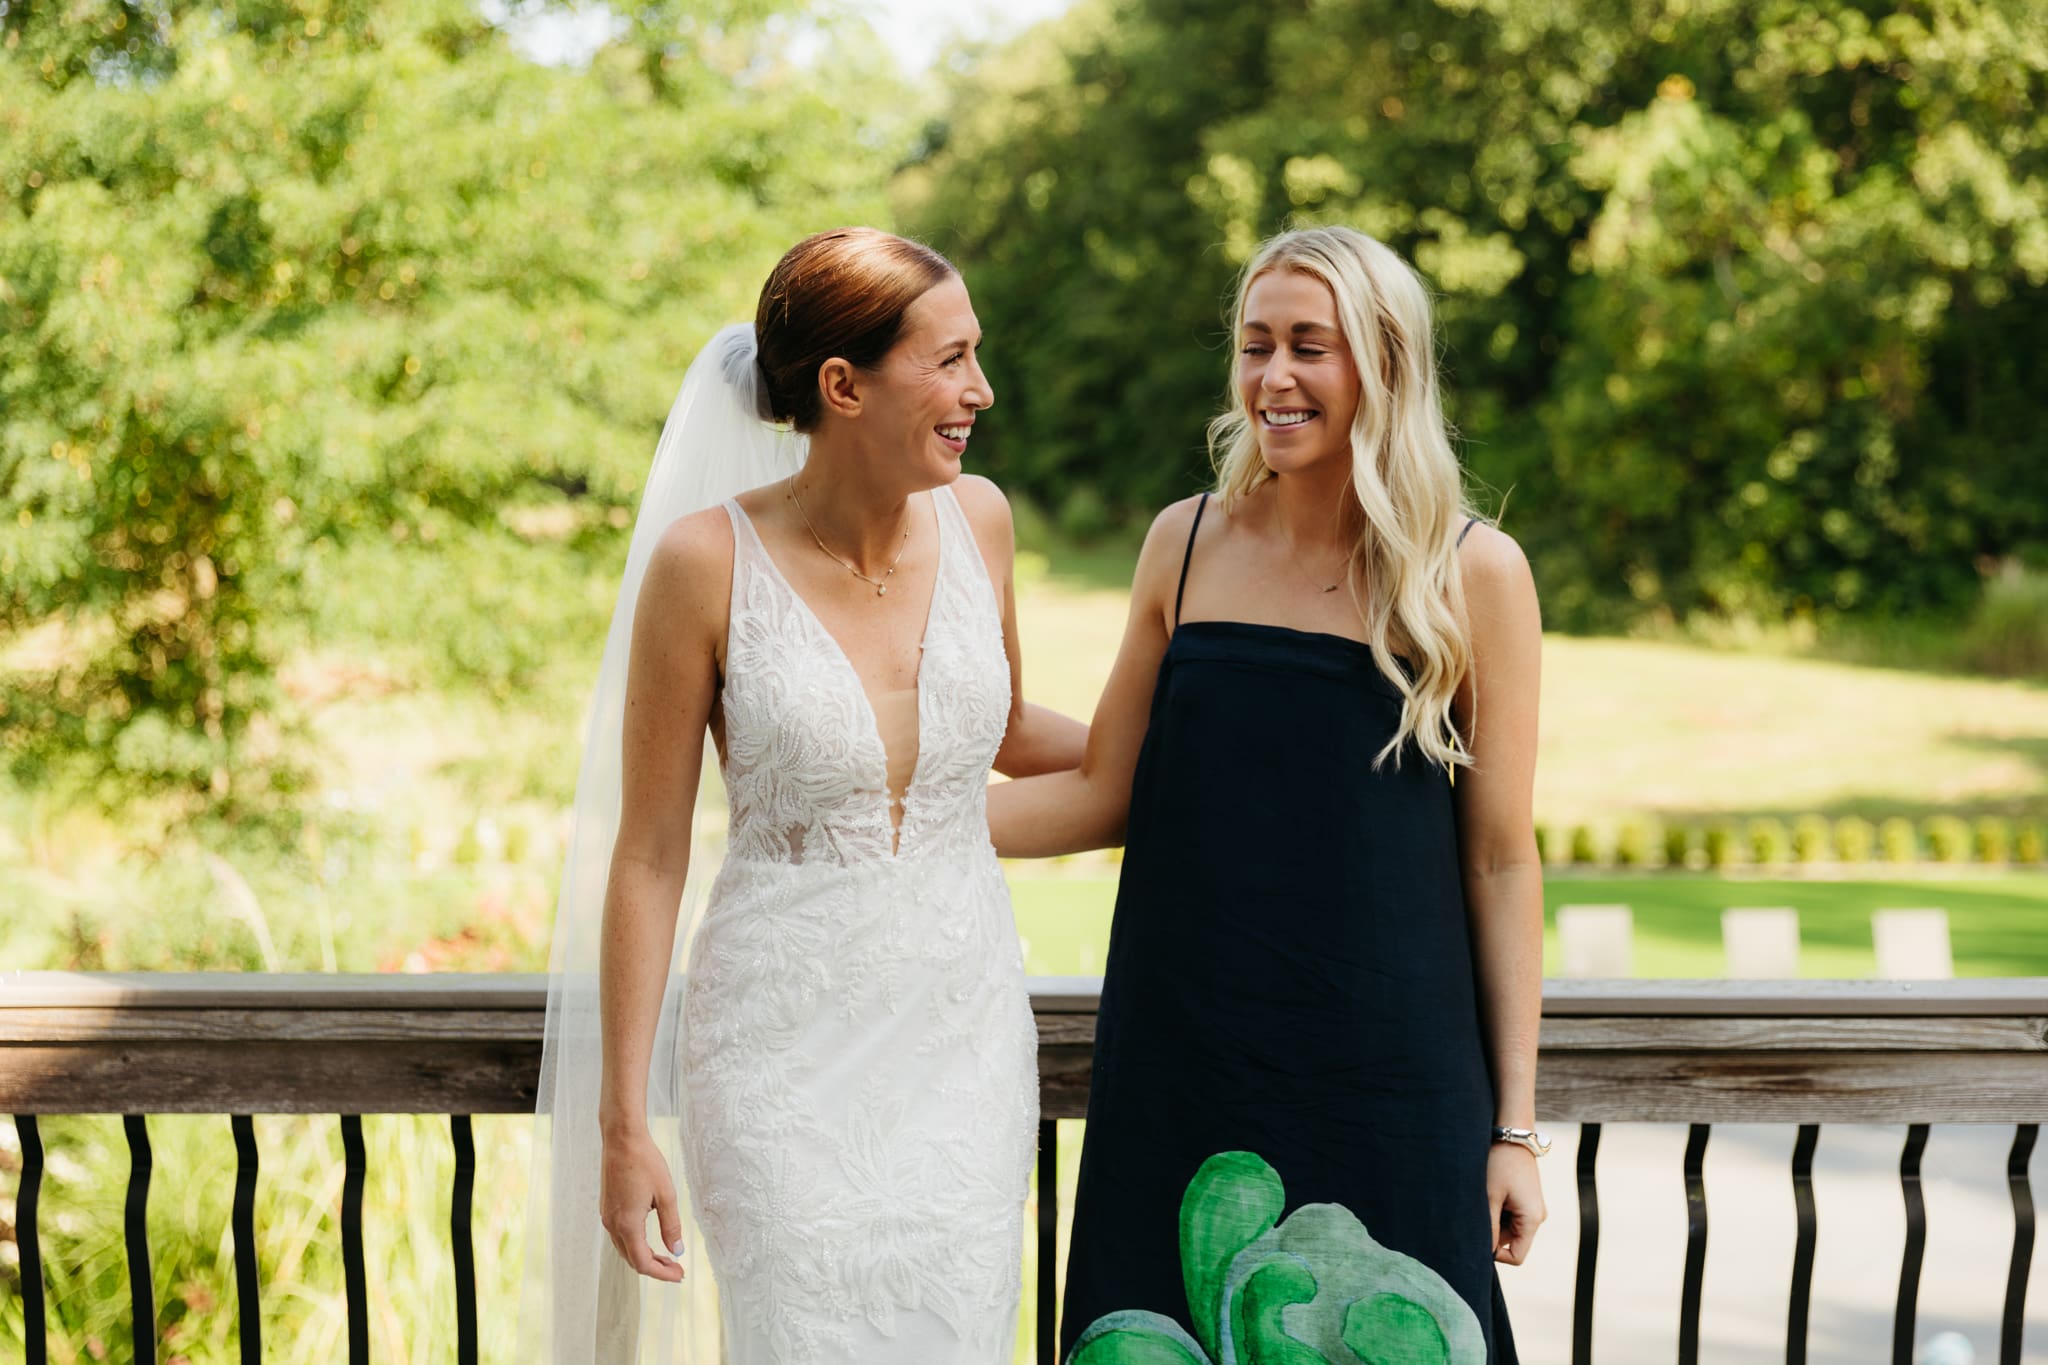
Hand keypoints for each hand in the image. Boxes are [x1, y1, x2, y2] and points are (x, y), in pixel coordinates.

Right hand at [600, 1125, 685, 1281]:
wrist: (621, 1139)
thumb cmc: (645, 1162)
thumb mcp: (666, 1194)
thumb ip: (671, 1225)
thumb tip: (676, 1250)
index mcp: (627, 1224)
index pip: (643, 1262)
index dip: (662, 1274)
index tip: (680, 1275)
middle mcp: (613, 1224)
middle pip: (632, 1259)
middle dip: (655, 1268)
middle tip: (677, 1270)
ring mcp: (607, 1216)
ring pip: (625, 1249)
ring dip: (645, 1257)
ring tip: (668, 1257)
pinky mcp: (607, 1208)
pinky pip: (620, 1236)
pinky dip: (636, 1244)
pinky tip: (650, 1240)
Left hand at [1488, 1142, 1545, 1265]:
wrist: (1512, 1135)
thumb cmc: (1500, 1164)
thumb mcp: (1490, 1197)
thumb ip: (1488, 1227)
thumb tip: (1484, 1252)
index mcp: (1532, 1219)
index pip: (1516, 1256)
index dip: (1496, 1254)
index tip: (1478, 1237)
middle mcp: (1537, 1217)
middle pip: (1511, 1242)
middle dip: (1492, 1232)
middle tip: (1476, 1211)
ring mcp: (1532, 1208)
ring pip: (1508, 1228)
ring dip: (1493, 1219)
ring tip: (1483, 1198)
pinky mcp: (1526, 1200)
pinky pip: (1510, 1216)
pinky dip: (1497, 1210)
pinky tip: (1489, 1194)